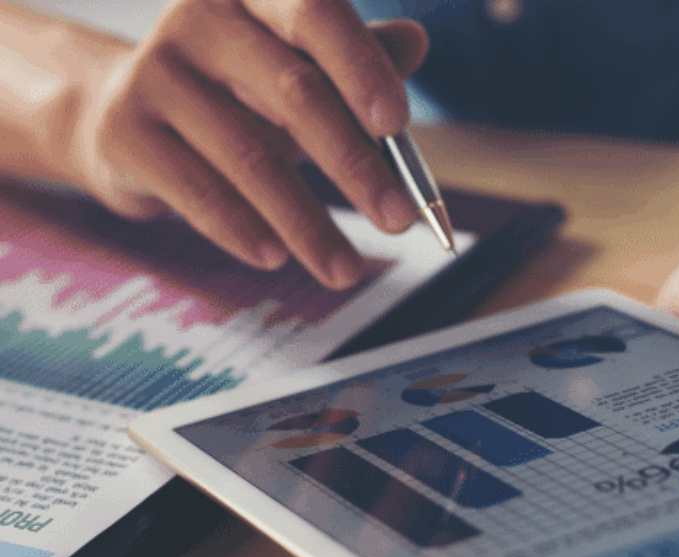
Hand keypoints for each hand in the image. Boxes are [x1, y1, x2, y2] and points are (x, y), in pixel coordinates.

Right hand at [68, 0, 429, 288]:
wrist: (122, 114)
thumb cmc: (237, 91)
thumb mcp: (299, 69)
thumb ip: (357, 59)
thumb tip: (415, 42)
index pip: (314, 14)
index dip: (360, 66)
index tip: (397, 123)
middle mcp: (200, 19)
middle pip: (294, 93)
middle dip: (355, 164)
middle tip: (399, 218)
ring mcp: (154, 72)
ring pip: (251, 155)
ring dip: (307, 221)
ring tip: (345, 269)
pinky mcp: (123, 131)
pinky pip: (198, 190)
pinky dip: (243, 229)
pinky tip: (275, 257)